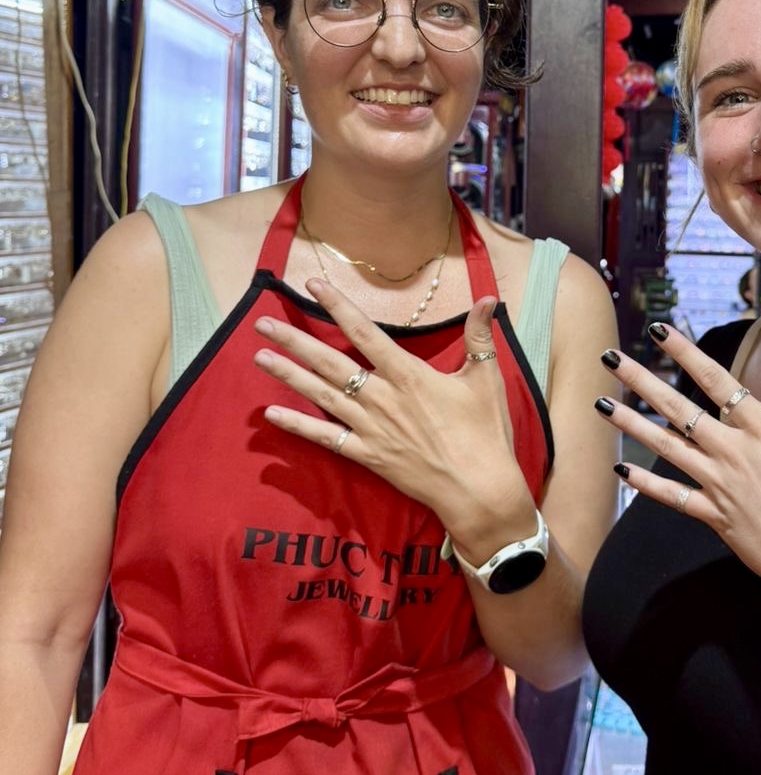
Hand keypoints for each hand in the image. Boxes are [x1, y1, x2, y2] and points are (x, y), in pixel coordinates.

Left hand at [253, 281, 530, 544]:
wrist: (478, 490)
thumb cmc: (485, 433)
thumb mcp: (485, 379)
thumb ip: (479, 336)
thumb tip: (488, 298)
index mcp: (408, 375)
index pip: (365, 332)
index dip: (338, 306)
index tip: (313, 284)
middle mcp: (381, 398)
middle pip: (330, 363)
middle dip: (294, 341)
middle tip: (261, 324)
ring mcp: (371, 428)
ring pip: (321, 395)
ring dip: (288, 376)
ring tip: (259, 357)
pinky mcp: (368, 456)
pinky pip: (327, 438)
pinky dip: (299, 426)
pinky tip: (272, 415)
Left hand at [600, 325, 760, 620]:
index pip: (716, 381)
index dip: (684, 352)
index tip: (657, 330)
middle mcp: (733, 453)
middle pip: (678, 409)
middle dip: (641, 381)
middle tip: (610, 357)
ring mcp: (719, 486)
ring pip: (666, 447)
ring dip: (632, 424)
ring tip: (602, 404)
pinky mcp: (715, 517)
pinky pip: (673, 496)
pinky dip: (646, 485)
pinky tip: (622, 472)